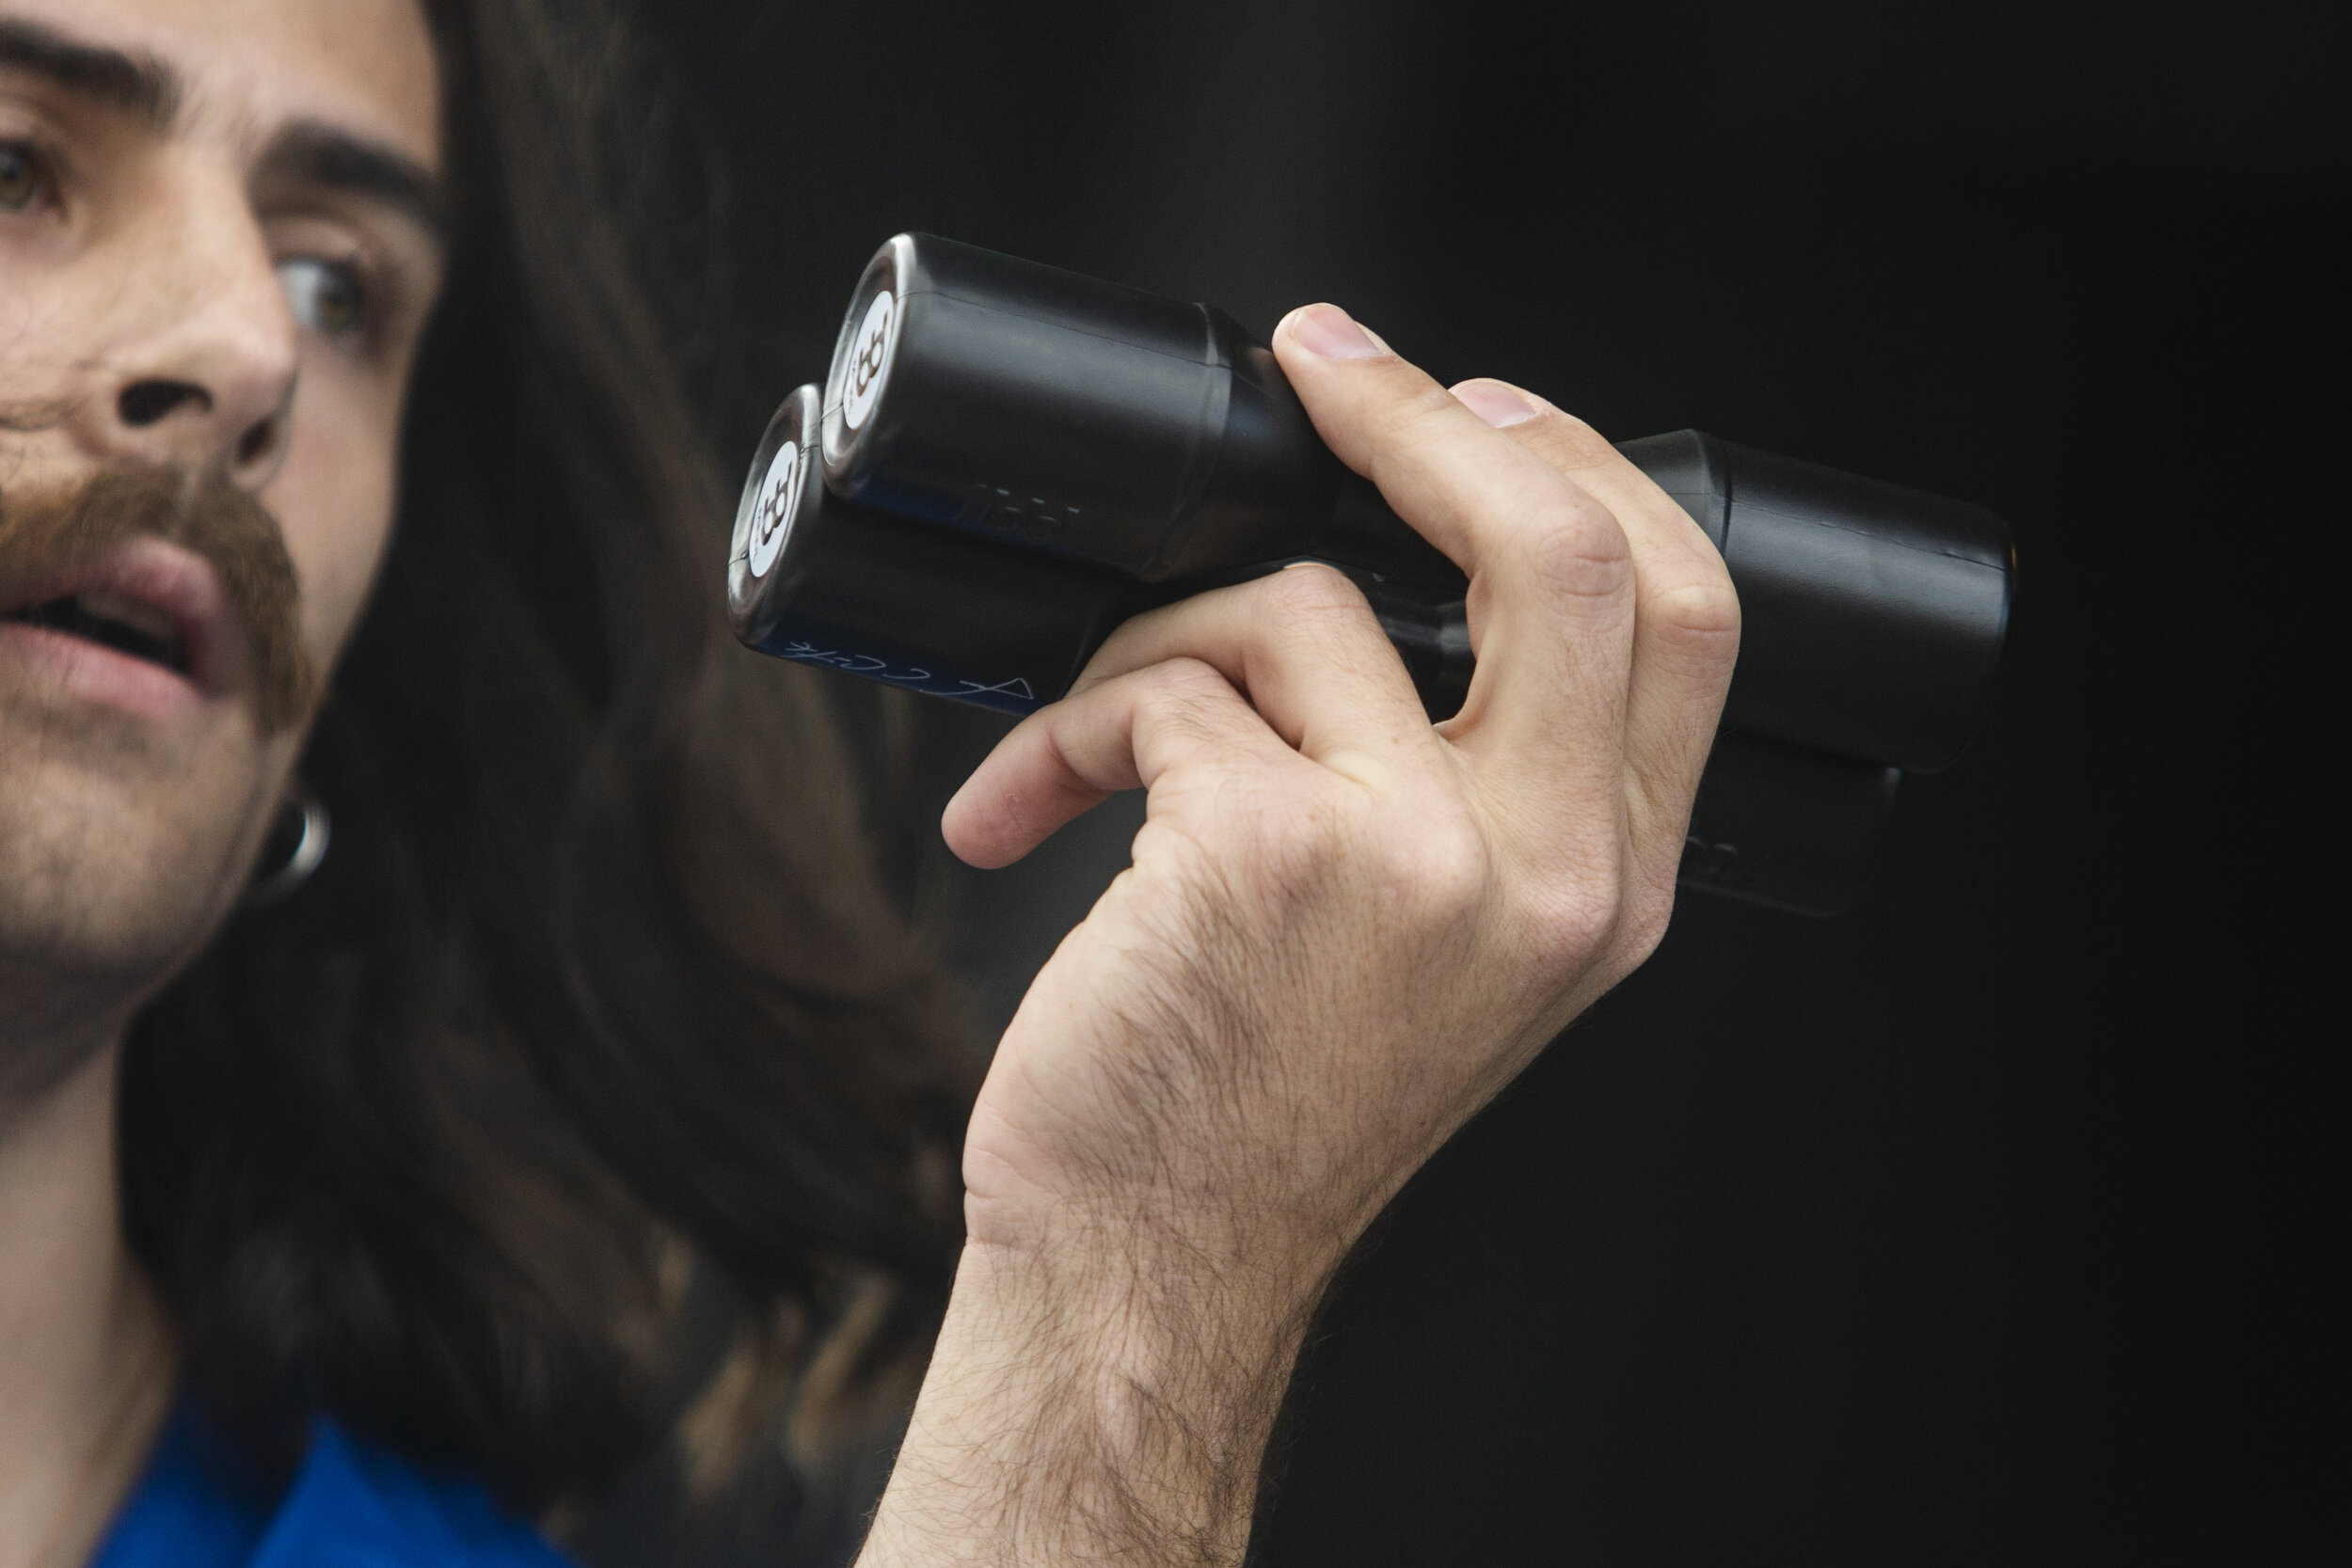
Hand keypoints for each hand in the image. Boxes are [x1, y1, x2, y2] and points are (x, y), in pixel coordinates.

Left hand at [859, 304, 1738, 1566]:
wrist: (1153, 1270)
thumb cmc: (1264, 1110)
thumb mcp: (1441, 953)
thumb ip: (1470, 784)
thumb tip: (1381, 583)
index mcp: (1610, 888)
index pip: (1683, 615)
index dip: (1579, 468)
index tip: (1470, 405)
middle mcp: (1552, 876)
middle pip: (1568, 547)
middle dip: (1426, 418)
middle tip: (1323, 368)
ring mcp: (1424, 863)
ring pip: (1299, 606)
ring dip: (1160, 643)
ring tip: (1089, 743)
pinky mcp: (1270, 853)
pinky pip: (1163, 688)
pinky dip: (1066, 729)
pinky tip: (1014, 811)